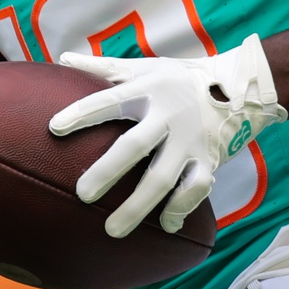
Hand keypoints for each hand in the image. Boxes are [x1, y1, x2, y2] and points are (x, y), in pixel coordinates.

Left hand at [49, 33, 286, 237]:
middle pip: (136, 145)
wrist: (234, 88)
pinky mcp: (208, 159)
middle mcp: (169, 115)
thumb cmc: (175, 81)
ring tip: (111, 230)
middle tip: (82, 195)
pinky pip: (195, 189)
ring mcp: (189, 140)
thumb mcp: (144, 68)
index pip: (110, 100)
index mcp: (149, 89)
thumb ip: (104, 67)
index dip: (82, 113)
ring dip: (137, 206)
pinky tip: (164, 225)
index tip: (54, 128)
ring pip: (163, 177)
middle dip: (108, 170)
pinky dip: (180, 208)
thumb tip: (63, 58)